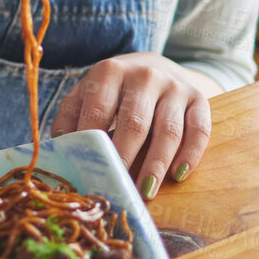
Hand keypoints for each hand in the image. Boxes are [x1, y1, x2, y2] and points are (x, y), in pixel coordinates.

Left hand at [51, 54, 212, 201]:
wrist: (156, 67)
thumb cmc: (114, 90)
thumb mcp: (88, 92)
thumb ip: (71, 114)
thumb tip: (58, 144)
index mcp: (110, 71)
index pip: (98, 110)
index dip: (93, 142)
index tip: (88, 170)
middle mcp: (145, 75)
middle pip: (134, 123)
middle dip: (124, 157)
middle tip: (117, 186)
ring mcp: (175, 87)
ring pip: (168, 130)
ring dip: (156, 164)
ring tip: (145, 191)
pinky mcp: (199, 99)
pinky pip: (199, 130)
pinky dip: (190, 154)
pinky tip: (178, 175)